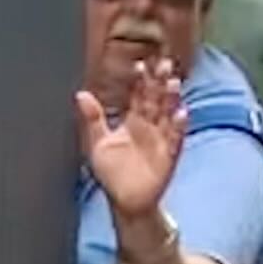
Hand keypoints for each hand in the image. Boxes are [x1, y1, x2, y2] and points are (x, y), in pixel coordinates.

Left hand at [78, 57, 188, 225]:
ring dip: (172, 99)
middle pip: (157, 100)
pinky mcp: (169, 155)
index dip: (140, 81)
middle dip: (160, 82)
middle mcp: (150, 126)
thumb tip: (81, 94)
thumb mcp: (98, 143)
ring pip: (169, 115)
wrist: (126, 200)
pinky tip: (182, 113)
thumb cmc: (112, 172)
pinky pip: (176, 139)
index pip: (139, 96)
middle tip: (163, 63)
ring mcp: (162, 139)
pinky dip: (179, 127)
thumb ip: (93, 119)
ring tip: (174, 83)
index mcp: (133, 121)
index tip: (140, 64)